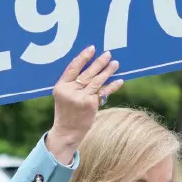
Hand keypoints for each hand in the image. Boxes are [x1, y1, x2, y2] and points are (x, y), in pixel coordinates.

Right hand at [45, 47, 123, 163]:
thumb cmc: (66, 112)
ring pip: (97, 81)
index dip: (83, 57)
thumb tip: (91, 68)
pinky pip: (103, 92)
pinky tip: (119, 80)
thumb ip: (72, 84)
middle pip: (87, 73)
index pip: (72, 68)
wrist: (67, 132)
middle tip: (108, 54)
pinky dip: (112, 86)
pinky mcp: (90, 104)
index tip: (92, 48)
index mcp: (61, 86)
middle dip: (99, 63)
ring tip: (115, 64)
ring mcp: (81, 97)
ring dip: (108, 71)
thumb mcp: (64, 96)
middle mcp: (70, 91)